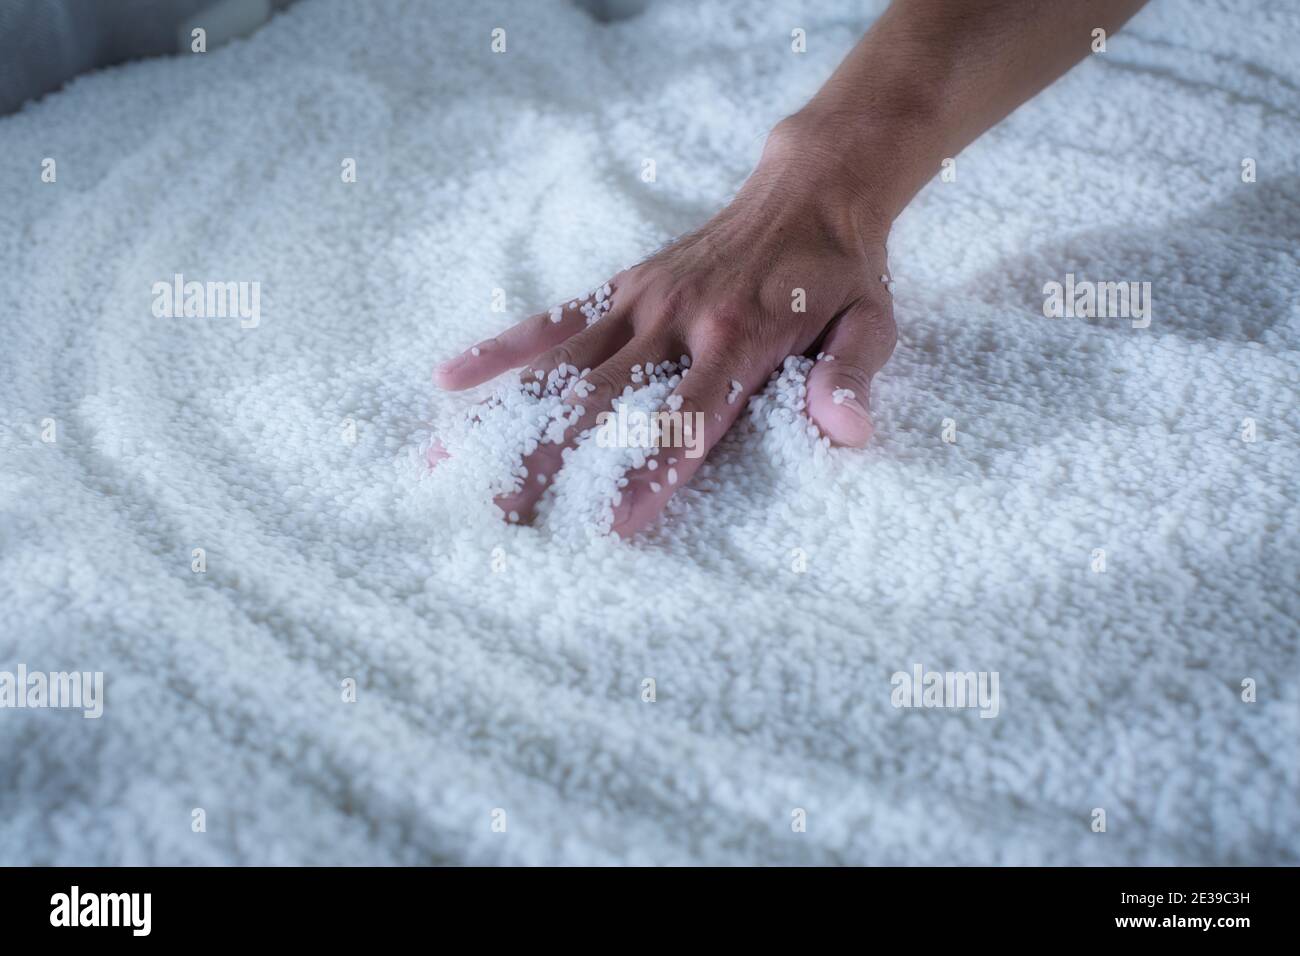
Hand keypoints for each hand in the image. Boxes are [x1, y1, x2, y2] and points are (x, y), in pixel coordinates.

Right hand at [433, 117, 896, 537]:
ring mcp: (643, 302)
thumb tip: (849, 432)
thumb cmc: (840, 276)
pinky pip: (556, 321)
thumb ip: (851, 375)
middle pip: (606, 400)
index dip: (650, 470)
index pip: (689, 417)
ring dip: (510, 416)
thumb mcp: (871, 322)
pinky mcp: (625, 286)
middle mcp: (680, 321)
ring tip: (451, 463)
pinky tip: (452, 380)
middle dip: (552, 458)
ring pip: (565, 366)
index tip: (612, 523)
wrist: (811, 192)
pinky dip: (503, 348)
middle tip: (503, 514)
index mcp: (739, 340)